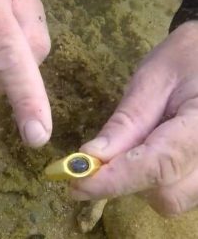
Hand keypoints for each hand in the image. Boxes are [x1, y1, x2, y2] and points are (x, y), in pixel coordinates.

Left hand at [71, 21, 197, 215]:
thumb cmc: (183, 59)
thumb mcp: (151, 82)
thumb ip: (125, 122)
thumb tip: (90, 157)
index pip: (157, 165)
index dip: (115, 180)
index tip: (76, 185)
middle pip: (167, 195)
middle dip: (128, 181)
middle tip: (103, 156)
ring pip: (173, 198)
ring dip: (142, 183)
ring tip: (133, 146)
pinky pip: (179, 190)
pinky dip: (156, 181)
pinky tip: (148, 153)